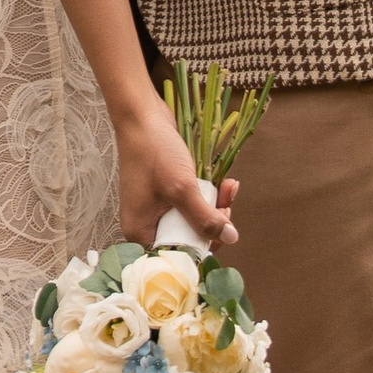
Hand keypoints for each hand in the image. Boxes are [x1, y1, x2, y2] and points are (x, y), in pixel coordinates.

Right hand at [113, 101, 239, 251]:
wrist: (141, 115)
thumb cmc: (154, 152)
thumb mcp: (181, 188)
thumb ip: (205, 218)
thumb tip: (231, 239)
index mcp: (142, 233)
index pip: (178, 256)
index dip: (203, 248)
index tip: (223, 232)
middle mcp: (147, 225)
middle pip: (189, 238)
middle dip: (213, 224)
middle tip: (227, 206)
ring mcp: (156, 208)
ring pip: (193, 219)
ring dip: (215, 206)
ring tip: (229, 188)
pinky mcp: (165, 193)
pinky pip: (190, 204)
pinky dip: (207, 195)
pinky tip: (223, 182)